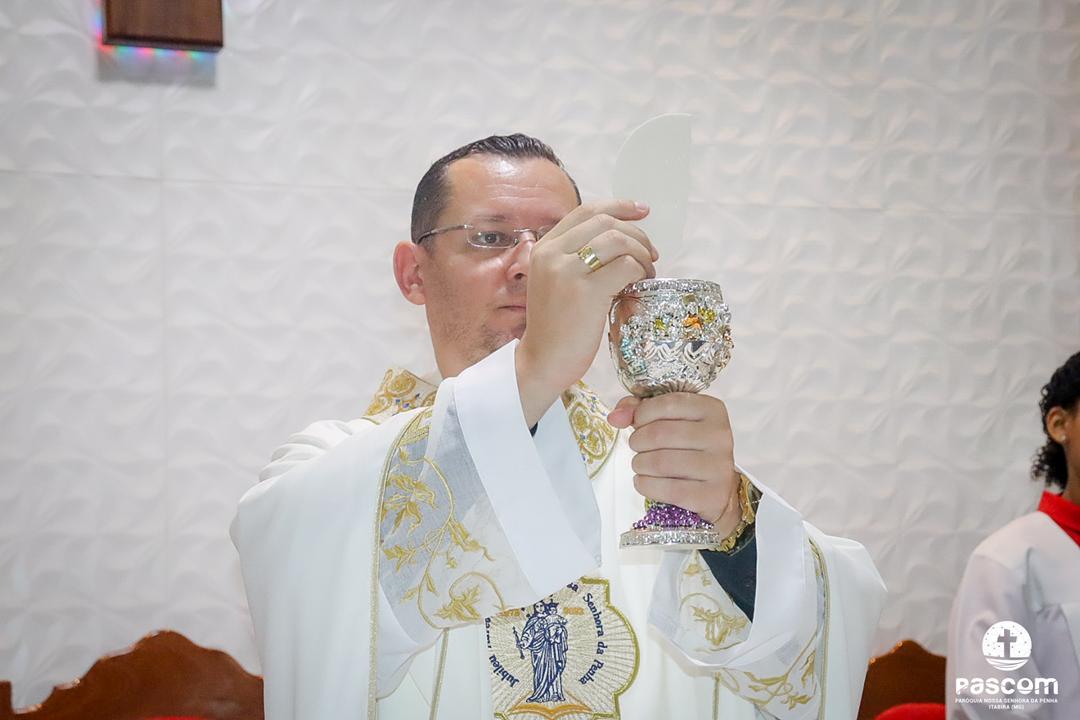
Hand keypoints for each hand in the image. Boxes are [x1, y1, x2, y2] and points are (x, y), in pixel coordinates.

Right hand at [516, 199, 658, 424]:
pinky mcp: (586, 292)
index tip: (642, 211)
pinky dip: (640, 271)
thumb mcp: (555, 282)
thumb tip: (619, 240)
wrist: (542, 361)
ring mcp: (567, 271)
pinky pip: (626, 266)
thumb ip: (575, 258)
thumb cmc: (555, 327)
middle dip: (637, 234)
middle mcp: (552, 253)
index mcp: (544, 248)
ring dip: (642, 252)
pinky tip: (640, 285)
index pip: (586, 210)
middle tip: (651, 255)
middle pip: (605, 222)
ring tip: (647, 272)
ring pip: (618, 240)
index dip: (619, 206)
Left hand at [607, 392, 741, 534]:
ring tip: (641, 464)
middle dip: (637, 441)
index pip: (667, 404)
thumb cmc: (689, 449)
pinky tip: (644, 481)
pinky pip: (667, 489)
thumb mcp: (670, 420)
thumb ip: (640, 410)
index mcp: (711, 409)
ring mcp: (718, 467)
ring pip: (660, 462)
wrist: (718, 490)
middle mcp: (719, 435)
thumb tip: (615, 417)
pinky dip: (645, 485)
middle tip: (638, 447)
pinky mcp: (711, 495)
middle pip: (660, 434)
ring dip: (639, 464)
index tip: (638, 423)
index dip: (642, 414)